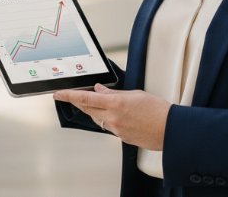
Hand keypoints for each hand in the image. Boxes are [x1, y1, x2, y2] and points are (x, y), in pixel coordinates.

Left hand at [54, 84, 171, 149]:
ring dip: (93, 109)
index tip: (58, 93)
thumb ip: (114, 93)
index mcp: (116, 104)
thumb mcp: (136, 94)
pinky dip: (106, 118)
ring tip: (96, 102)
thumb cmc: (157, 110)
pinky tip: (114, 114)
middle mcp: (112, 118)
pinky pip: (108, 126)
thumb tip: (100, 90)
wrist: (170, 129)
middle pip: (87, 108)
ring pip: (97, 118)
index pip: (86, 98)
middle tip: (69, 96)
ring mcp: (116, 129)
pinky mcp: (120, 137)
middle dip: (77, 101)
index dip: (69, 95)